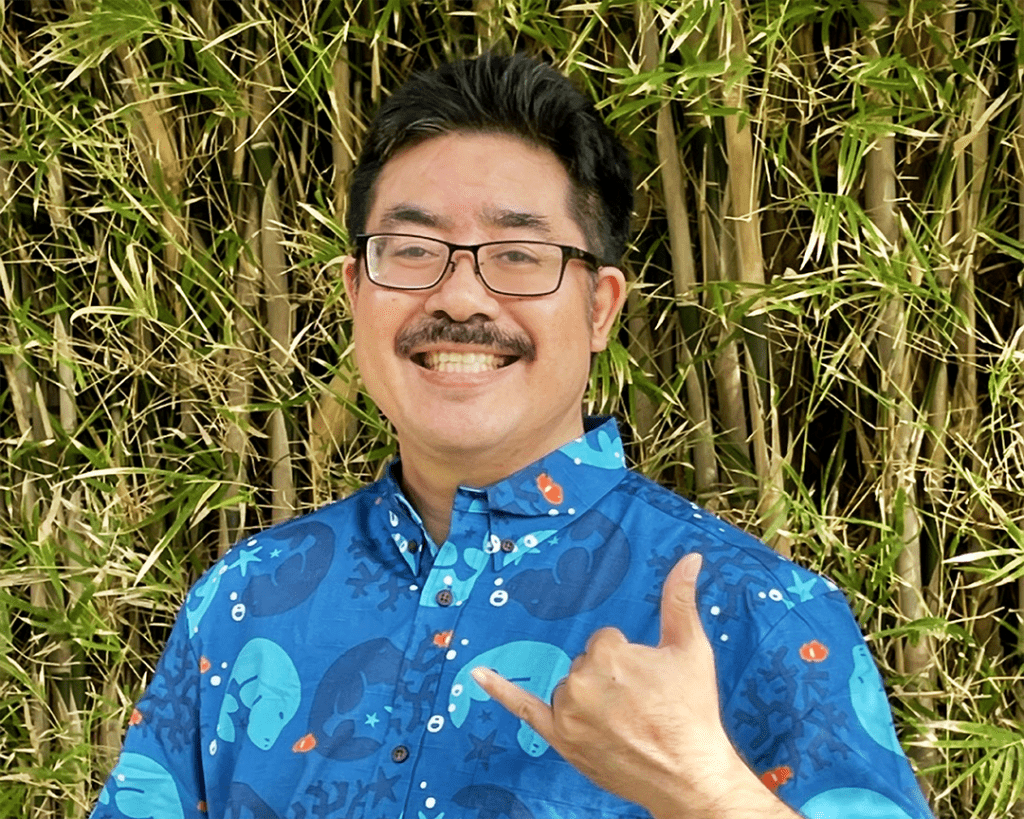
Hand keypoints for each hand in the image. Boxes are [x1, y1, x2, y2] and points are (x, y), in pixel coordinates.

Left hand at [472, 553, 776, 817]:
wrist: (689, 774)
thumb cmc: (692, 711)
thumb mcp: (691, 649)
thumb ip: (680, 600)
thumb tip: (690, 558)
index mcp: (608, 653)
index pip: (605, 641)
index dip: (628, 659)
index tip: (647, 680)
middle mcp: (581, 681)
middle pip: (585, 663)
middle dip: (608, 678)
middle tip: (640, 703)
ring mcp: (567, 712)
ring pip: (568, 687)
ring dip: (588, 697)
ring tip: (623, 721)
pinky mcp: (560, 738)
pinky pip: (524, 709)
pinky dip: (500, 691)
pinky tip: (478, 674)